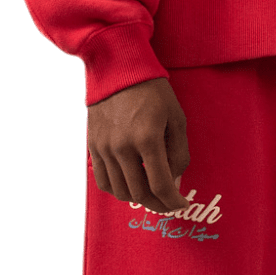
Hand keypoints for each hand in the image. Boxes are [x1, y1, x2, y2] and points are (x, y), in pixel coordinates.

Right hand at [87, 77, 191, 210]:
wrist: (118, 69)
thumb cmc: (153, 91)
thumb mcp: (176, 118)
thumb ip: (179, 153)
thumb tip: (175, 181)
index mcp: (147, 139)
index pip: (160, 185)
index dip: (173, 201)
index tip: (182, 205)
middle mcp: (122, 147)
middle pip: (139, 194)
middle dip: (158, 205)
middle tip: (169, 204)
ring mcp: (104, 148)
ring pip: (119, 191)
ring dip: (138, 199)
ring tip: (151, 194)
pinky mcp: (93, 146)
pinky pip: (103, 181)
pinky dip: (117, 189)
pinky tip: (131, 184)